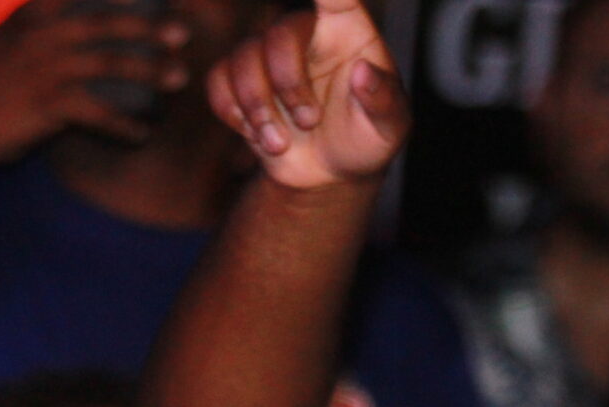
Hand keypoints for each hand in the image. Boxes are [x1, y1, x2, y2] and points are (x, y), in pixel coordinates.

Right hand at [0, 0, 187, 159]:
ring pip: (107, 64)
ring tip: (178, 78)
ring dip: (148, 70)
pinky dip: (122, 124)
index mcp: (31, 14)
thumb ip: (40, 19)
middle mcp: (38, 35)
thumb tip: (71, 4)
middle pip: (103, 24)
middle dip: (147, 27)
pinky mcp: (46, 105)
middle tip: (182, 34)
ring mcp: (43, 68)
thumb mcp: (8, 39)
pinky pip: (97, 113)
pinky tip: (143, 133)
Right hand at [208, 0, 406, 189]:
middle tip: (309, 122)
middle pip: (279, 36)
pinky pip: (218, 82)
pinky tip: (258, 134)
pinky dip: (233, 112)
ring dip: (258, 108)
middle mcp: (305, 32)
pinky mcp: (240, 82)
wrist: (329, 174)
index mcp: (346, 29)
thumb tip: (364, 72)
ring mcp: (268, 56)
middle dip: (288, 86)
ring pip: (242, 60)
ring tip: (279, 143)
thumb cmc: (366, 139)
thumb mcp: (390, 128)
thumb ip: (384, 100)